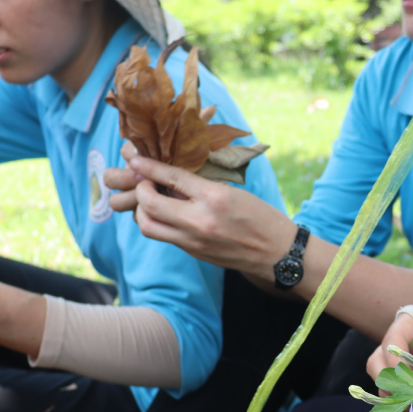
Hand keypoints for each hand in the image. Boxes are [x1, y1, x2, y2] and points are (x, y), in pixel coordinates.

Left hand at [104, 145, 291, 275]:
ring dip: (143, 210)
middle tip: (145, 180)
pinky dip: (157, 222)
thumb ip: (200, 187)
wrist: (276, 253)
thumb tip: (170, 177)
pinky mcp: (193, 253)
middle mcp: (200, 221)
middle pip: (150, 205)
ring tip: (152, 198)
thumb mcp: (233, 192)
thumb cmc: (260, 216)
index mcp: (215, 198)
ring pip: (148, 226)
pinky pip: (163, 236)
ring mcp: (194, 241)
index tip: (136, 158)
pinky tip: (165, 213)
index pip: (173, 178)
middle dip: (140, 189)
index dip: (150, 166)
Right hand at [366, 313, 412, 405]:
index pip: (391, 342)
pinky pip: (397, 394)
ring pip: (383, 383)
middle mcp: (396, 344)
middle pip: (377, 364)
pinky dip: (409, 404)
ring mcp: (397, 363)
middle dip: (393, 386)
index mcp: (408, 325)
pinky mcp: (403, 381)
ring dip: (401, 399)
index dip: (396, 363)